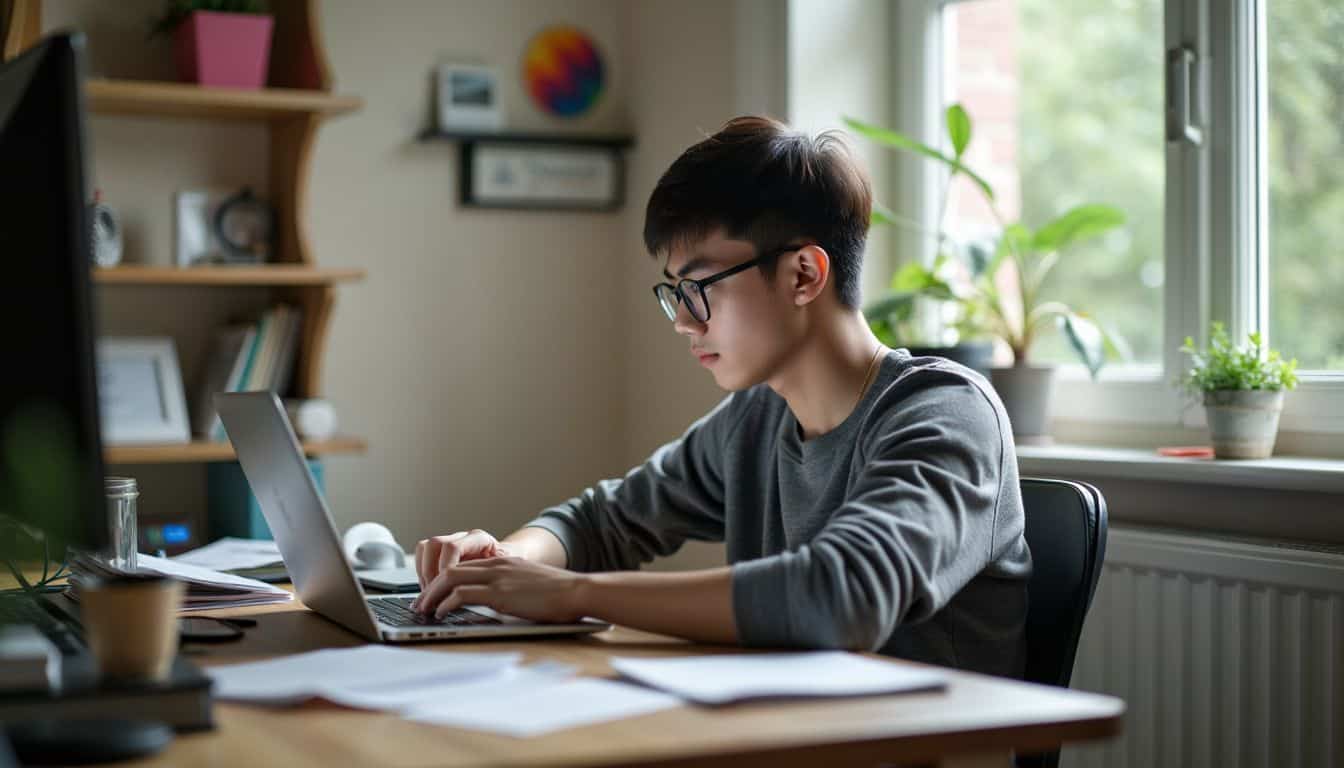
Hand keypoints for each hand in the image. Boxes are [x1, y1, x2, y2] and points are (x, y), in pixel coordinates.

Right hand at [413, 529, 520, 596]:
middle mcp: (463, 537)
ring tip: (430, 594)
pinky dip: (422, 573)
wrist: (513, 562)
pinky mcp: (444, 552)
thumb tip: (465, 595)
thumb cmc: (510, 570)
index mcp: (480, 539)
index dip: (445, 568)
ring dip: (423, 572)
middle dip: (430, 572)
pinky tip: (430, 589)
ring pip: (425, 547)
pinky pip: (424, 556)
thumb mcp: (504, 575)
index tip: (446, 588)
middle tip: (434, 595)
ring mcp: (452, 542)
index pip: (453, 547)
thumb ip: (486, 580)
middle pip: (434, 544)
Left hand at [413, 556, 588, 623]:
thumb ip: (512, 588)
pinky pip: (462, 594)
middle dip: (429, 588)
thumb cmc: (559, 594)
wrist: (576, 591)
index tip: (432, 596)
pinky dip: (446, 603)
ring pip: (449, 579)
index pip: (462, 567)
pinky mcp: (499, 594)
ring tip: (424, 610)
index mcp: (502, 563)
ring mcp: (496, 578)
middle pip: (449, 570)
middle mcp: (495, 566)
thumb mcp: (530, 585)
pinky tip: (442, 613)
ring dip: (431, 595)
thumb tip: (500, 603)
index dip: (441, 582)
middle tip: (419, 604)